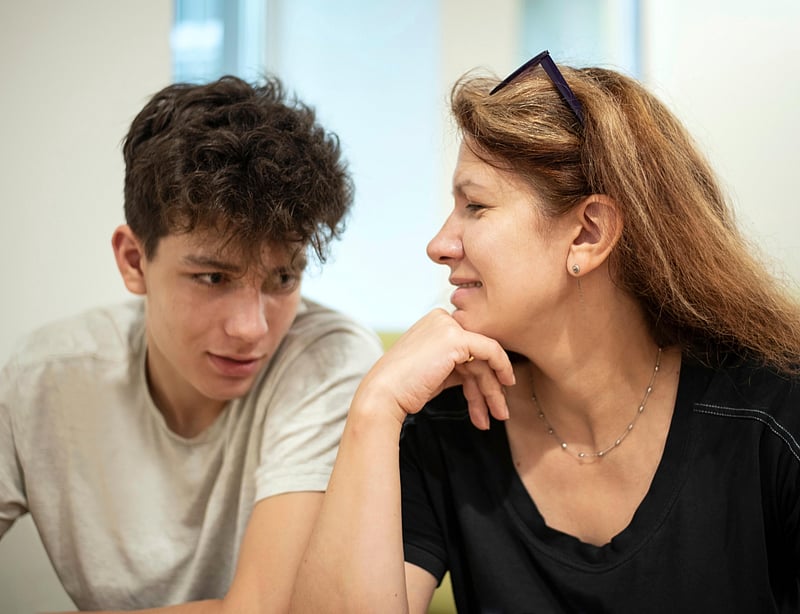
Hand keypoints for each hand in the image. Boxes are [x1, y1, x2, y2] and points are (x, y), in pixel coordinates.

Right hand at [355, 309, 514, 429]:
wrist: (384, 395)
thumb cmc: (404, 389)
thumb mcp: (435, 372)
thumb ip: (457, 367)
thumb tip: (484, 377)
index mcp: (434, 325)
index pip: (467, 349)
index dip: (480, 376)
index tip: (490, 399)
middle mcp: (441, 320)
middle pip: (477, 354)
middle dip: (489, 386)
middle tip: (499, 412)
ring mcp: (448, 326)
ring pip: (485, 358)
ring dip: (493, 391)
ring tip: (498, 416)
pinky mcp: (456, 338)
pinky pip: (491, 351)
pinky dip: (502, 369)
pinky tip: (504, 391)